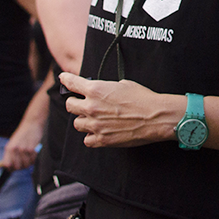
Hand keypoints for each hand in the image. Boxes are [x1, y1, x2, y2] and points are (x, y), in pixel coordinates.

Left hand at [1, 121, 41, 170]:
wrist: (32, 124)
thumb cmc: (23, 134)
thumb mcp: (13, 142)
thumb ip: (11, 154)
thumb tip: (10, 167)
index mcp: (9, 148)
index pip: (7, 164)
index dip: (10, 168)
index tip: (13, 168)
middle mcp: (15, 150)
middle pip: (17, 167)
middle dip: (21, 166)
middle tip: (24, 162)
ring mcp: (24, 150)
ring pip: (26, 165)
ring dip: (29, 163)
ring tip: (29, 156)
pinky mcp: (32, 149)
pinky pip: (33, 160)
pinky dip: (34, 159)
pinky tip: (33, 153)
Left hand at [59, 72, 180, 147]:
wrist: (155, 116)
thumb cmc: (142, 98)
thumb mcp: (122, 84)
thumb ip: (105, 88)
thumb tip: (101, 91)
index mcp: (95, 89)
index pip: (71, 83)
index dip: (66, 80)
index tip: (64, 79)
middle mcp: (91, 107)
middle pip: (70, 106)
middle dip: (75, 103)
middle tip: (82, 103)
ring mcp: (95, 125)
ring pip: (77, 124)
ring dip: (84, 120)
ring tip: (94, 119)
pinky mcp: (102, 139)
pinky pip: (87, 140)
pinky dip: (91, 136)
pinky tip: (99, 131)